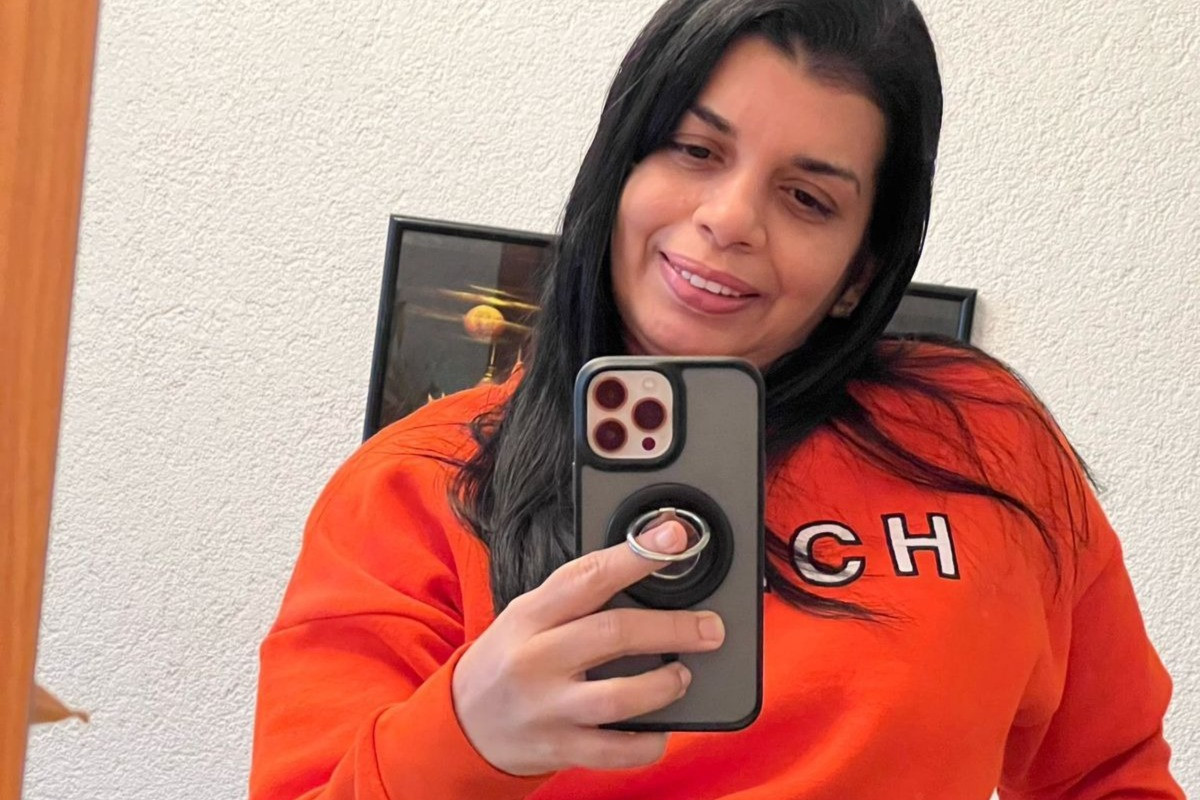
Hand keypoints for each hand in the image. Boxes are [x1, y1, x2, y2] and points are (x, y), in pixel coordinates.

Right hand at [451, 520, 725, 775]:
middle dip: (673, 628)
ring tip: (682, 675)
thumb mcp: (528, 615)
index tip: (674, 538)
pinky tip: (661, 728)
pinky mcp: (560, 748)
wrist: (464, 724)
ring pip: (619, 696)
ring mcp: (548, 708)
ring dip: (664, 684)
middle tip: (709, 627)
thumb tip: (645, 565)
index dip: (636, 555)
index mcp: (530, 615)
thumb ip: (577, 595)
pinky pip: (616, 750)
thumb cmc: (509, 659)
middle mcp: (537, 659)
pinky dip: (648, 741)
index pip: (587, 576)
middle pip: (614, 633)